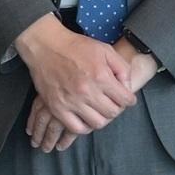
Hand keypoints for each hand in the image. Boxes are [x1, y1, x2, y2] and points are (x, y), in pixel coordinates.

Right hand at [14, 14, 138, 151]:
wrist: (46, 46)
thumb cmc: (77, 47)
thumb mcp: (106, 50)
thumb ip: (122, 68)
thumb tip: (127, 87)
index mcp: (101, 76)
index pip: (125, 100)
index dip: (129, 100)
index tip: (125, 98)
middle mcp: (87, 91)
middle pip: (112, 113)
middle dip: (116, 109)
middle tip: (112, 103)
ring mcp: (71, 101)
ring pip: (97, 123)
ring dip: (102, 118)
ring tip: (99, 110)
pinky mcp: (57, 108)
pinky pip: (76, 128)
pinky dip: (84, 127)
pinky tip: (86, 118)